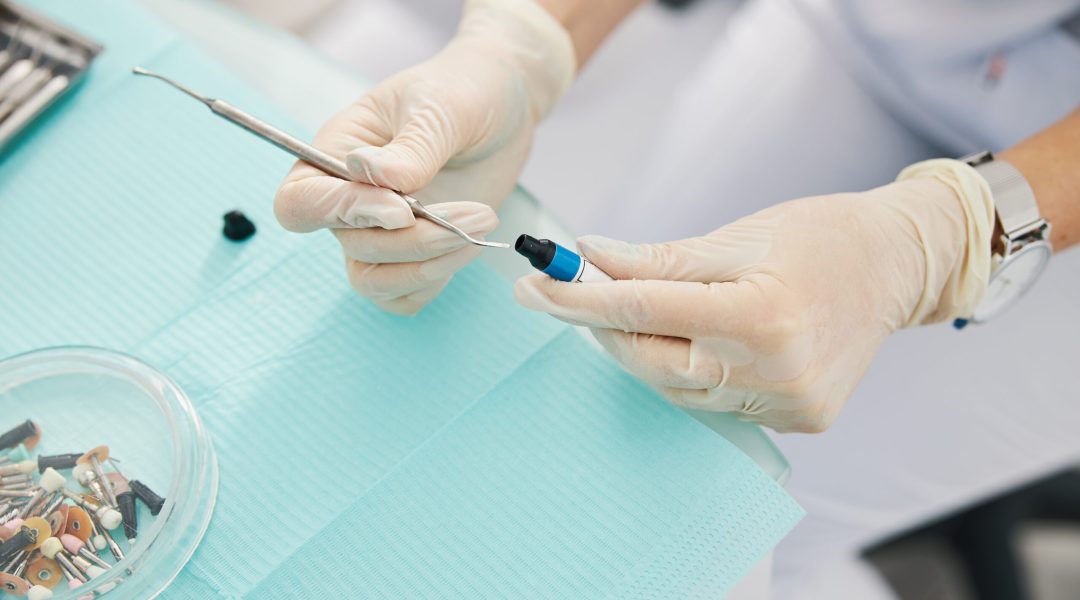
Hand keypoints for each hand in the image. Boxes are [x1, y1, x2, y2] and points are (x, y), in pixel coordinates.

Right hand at [273, 0, 573, 313]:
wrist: (503, 105)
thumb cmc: (463, 91)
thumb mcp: (440, 109)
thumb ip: (410, 148)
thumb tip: (371, 174)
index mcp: (336, 152)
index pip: (302, 202)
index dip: (343, 214)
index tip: (404, 209)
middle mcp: (349, 199)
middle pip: (352, 246)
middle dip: (415, 240)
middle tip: (475, 214)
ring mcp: (380, 231)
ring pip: (374, 280)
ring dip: (429, 266)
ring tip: (481, 225)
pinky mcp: (414, 253)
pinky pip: (401, 296)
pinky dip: (432, 284)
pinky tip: (468, 248)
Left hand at [515, 160, 994, 431]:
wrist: (896, 267)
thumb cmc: (818, 236)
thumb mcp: (736, 236)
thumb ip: (656, 259)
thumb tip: (587, 259)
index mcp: (762, 315)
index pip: (644, 312)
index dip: (579, 299)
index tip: (532, 287)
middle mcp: (775, 372)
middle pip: (652, 361)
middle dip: (602, 328)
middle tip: (568, 294)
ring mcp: (789, 405)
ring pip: (678, 389)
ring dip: (643, 351)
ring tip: (630, 313)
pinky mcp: (798, 421)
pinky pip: (714, 404)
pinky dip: (688, 373)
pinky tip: (691, 342)